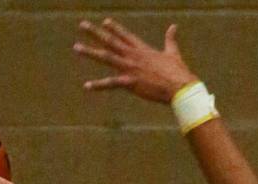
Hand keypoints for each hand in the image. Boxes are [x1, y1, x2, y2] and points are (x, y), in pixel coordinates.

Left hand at [74, 19, 196, 102]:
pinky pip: (111, 83)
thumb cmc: (178, 72)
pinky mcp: (130, 82)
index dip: (114, 28)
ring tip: (76, 47)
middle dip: (95, 33)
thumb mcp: (173, 53)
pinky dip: (98, 85)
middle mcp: (133, 55)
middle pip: (111, 41)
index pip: (125, 35)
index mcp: (143, 49)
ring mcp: (130, 68)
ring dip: (90, 52)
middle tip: (82, 25)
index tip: (104, 22)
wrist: (180, 87)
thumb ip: (170, 39)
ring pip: (106, 57)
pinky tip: (87, 86)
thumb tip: (174, 26)